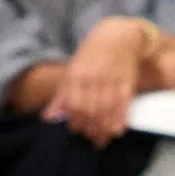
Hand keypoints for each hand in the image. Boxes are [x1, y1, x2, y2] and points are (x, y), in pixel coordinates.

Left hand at [46, 15, 151, 145]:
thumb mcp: (72, 71)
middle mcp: (94, 78)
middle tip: (90, 138)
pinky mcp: (126, 83)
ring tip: (101, 139)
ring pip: (106, 110)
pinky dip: (120, 119)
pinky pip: (123, 105)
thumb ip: (61, 96)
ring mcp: (111, 80)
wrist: (117, 36)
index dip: (74, 121)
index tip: (77, 131)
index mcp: (77, 75)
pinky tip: (116, 131)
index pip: (73, 104)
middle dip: (89, 128)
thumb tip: (48, 118)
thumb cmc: (91, 55)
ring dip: (103, 128)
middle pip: (90, 110)